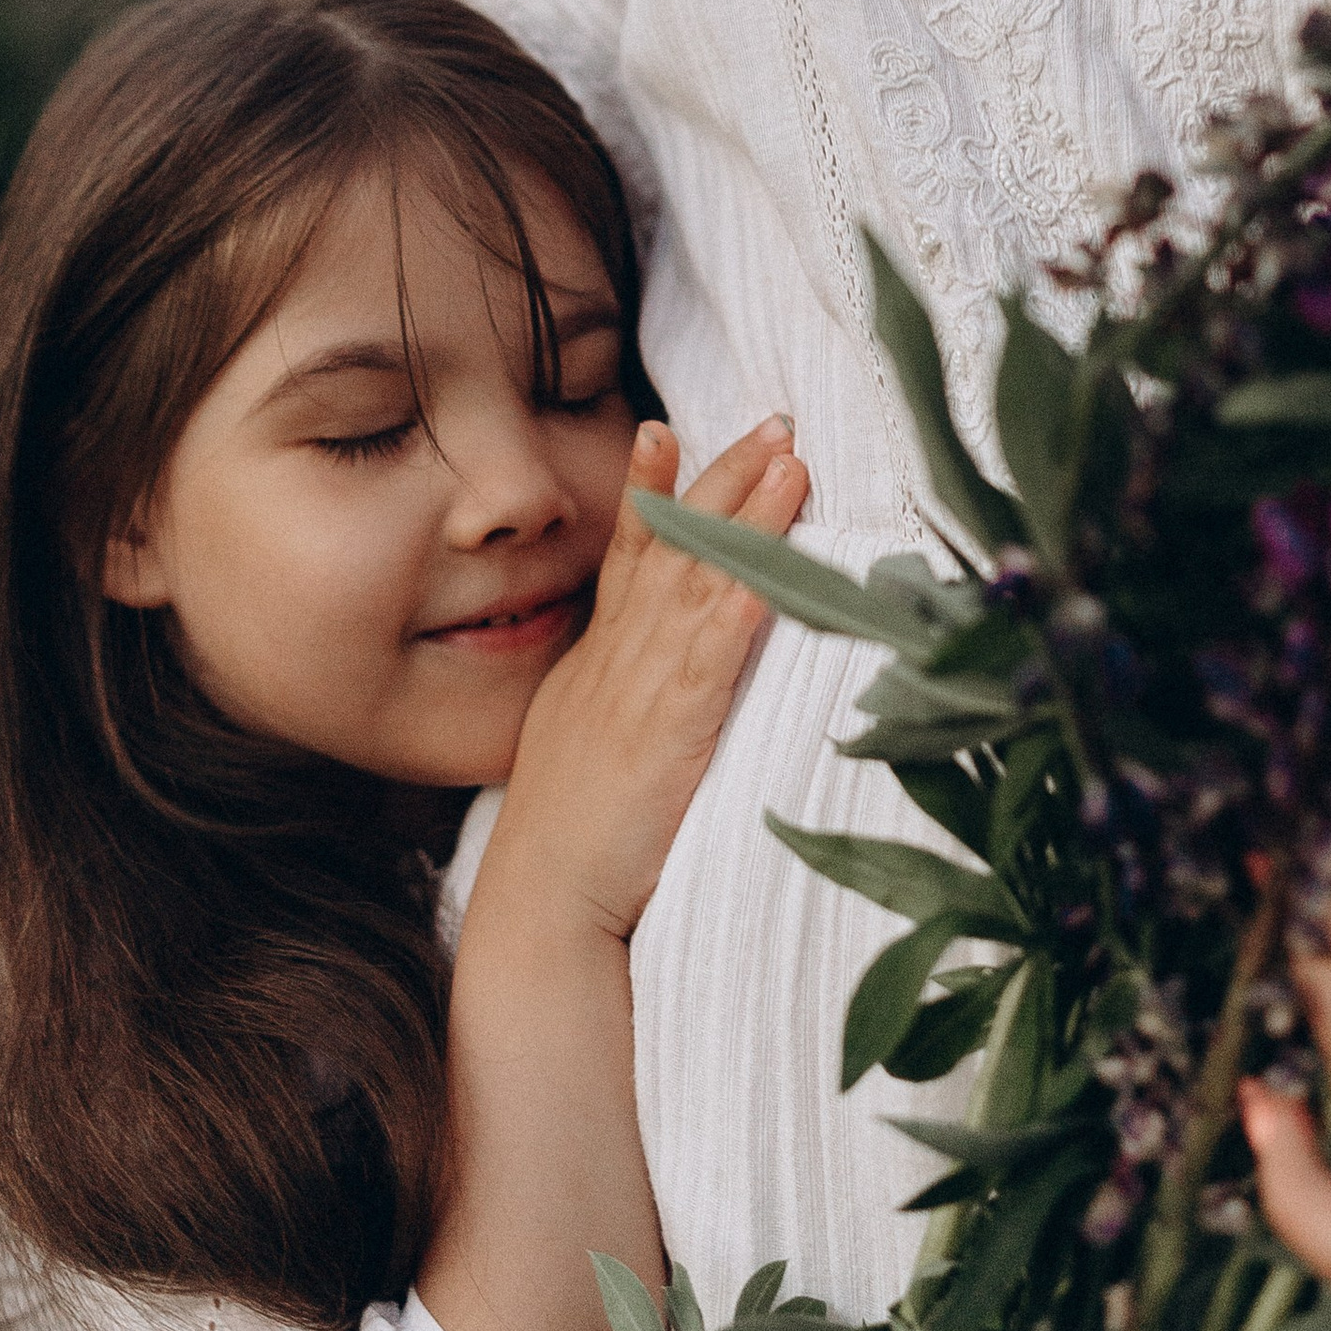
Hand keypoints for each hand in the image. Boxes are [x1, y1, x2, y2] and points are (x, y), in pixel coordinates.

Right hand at [486, 417, 806, 942]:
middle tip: (774, 423)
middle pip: (674, 551)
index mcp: (598, 664)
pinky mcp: (665, 740)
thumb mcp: (580, 741)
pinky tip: (760, 579)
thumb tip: (646, 671)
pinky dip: (731, 618)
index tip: (664, 428)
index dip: (651, 490)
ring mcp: (639, 695)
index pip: (629, 558)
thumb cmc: (567, 837)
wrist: (540, 906)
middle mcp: (617, 664)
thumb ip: (615, 693)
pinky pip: (704, 667)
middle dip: (724, 480)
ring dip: (748, 524)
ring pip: (698, 588)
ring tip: (791, 466)